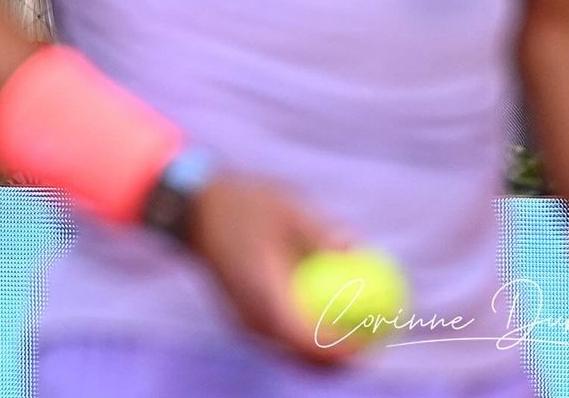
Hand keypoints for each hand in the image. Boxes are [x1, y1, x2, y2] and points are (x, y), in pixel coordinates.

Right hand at [188, 173, 363, 364]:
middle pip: (300, 358)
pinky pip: (280, 338)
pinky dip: (306, 338)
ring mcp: (244, 323)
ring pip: (289, 353)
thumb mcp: (289, 210)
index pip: (307, 342)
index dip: (340, 350)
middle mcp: (252, 321)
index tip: (371, 343)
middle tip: (373, 346)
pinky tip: (328, 322)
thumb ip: (321, 233)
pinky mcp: (242, 317)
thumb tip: (358, 248)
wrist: (195, 211)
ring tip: (357, 339)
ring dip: (321, 354)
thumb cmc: (245, 204)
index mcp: (263, 299)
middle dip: (337, 362)